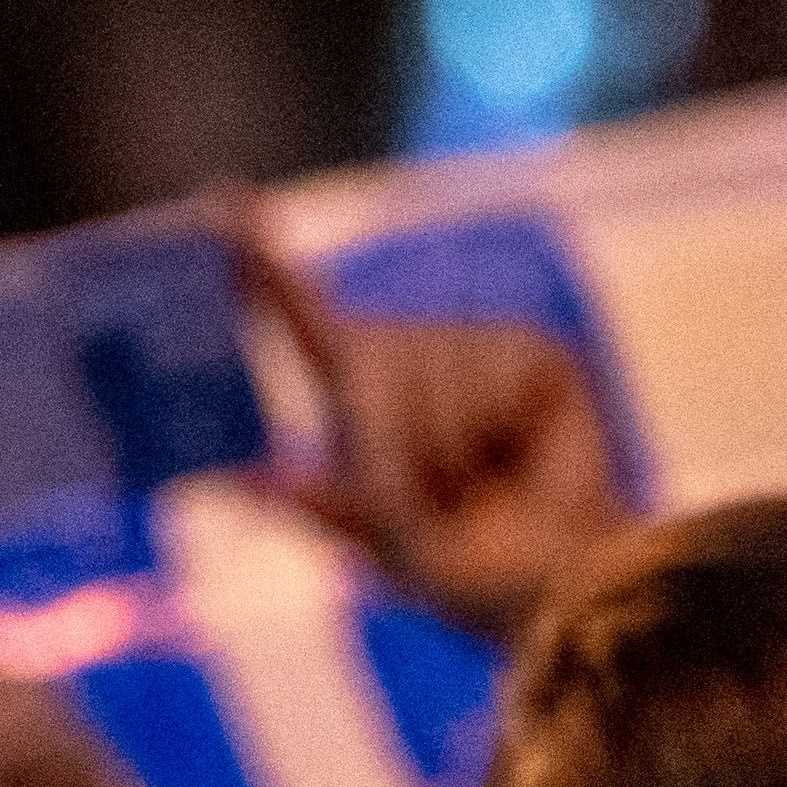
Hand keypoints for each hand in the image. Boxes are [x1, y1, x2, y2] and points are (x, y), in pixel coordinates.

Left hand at [244, 230, 629, 645]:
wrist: (565, 589)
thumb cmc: (471, 574)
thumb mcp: (385, 550)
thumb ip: (320, 509)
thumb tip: (242, 480)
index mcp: (360, 400)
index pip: (304, 316)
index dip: (263, 261)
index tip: (221, 196)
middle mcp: (412, 360)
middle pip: (367, 361)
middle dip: (389, 444)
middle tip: (433, 503)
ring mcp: (474, 347)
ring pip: (431, 374)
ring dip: (449, 449)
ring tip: (483, 482)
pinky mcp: (532, 348)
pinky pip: (493, 373)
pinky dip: (499, 427)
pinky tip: (523, 450)